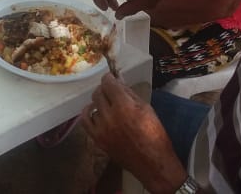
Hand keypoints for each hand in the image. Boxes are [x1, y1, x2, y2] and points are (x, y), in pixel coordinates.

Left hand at [81, 75, 187, 192]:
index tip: (111, 77)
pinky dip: (88, 113)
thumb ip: (130, 94)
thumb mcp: (147, 109)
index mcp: (124, 106)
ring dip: (100, 102)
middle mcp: (110, 116)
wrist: (153, 163)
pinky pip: (85, 121)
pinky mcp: (97, 139)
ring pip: (93, 106)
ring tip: (108, 104)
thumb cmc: (155, 135)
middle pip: (98, 93)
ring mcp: (101, 129)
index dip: (109, 78)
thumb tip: (118, 83)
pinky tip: (94, 111)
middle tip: (111, 90)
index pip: (108, 84)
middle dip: (105, 89)